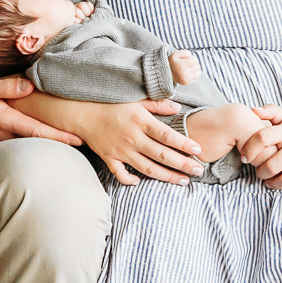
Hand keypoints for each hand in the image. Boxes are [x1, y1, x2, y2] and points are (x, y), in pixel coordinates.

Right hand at [0, 77, 83, 146]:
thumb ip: (6, 86)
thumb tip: (30, 85)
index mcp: (7, 122)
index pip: (39, 131)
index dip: (60, 136)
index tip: (79, 139)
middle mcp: (10, 136)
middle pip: (43, 141)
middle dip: (65, 141)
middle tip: (90, 139)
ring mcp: (8, 142)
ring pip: (37, 143)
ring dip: (56, 141)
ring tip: (80, 136)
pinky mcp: (6, 141)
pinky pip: (28, 142)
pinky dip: (44, 139)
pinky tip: (56, 134)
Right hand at [62, 99, 203, 185]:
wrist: (82, 112)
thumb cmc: (111, 104)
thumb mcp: (136, 99)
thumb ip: (158, 104)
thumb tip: (178, 107)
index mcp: (141, 121)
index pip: (168, 136)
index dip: (184, 144)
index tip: (198, 150)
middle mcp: (133, 138)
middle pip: (162, 155)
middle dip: (183, 165)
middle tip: (199, 171)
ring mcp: (121, 150)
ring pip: (147, 168)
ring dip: (166, 176)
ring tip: (182, 181)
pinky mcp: (109, 158)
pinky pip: (121, 174)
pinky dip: (130, 180)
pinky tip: (140, 182)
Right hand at [169, 49, 200, 84]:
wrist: (165, 73)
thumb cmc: (172, 63)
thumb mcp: (175, 54)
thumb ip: (184, 52)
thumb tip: (190, 55)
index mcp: (181, 66)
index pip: (195, 60)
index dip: (191, 58)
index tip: (186, 59)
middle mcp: (184, 74)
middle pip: (197, 66)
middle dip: (193, 63)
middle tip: (186, 64)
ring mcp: (186, 80)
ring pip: (198, 73)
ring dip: (194, 69)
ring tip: (188, 68)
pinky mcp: (186, 83)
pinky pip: (196, 78)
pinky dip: (193, 75)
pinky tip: (187, 73)